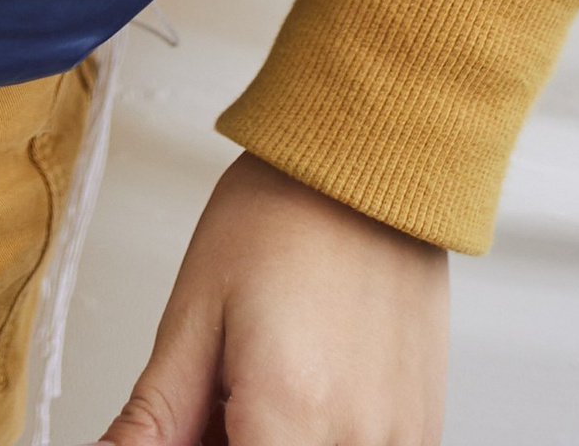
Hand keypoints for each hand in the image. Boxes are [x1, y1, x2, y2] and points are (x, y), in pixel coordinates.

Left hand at [100, 156, 445, 445]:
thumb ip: (155, 415)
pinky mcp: (423, 430)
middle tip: (215, 403)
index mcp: (291, 414)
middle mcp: (357, 440)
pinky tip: (299, 394)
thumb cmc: (283, 213)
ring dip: (274, 440)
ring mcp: (401, 440)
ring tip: (253, 388)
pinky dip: (316, 439)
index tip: (188, 427)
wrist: (371, 161)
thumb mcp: (196, 310)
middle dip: (234, 440)